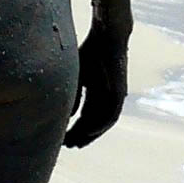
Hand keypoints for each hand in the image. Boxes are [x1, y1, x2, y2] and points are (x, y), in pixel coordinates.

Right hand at [63, 20, 127, 148]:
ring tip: (77, 143)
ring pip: (102, 122)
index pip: (85, 115)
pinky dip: (102, 125)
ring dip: (90, 134)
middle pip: (93, 122)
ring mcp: (114, 96)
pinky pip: (112, 115)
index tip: (62, 138)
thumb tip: (68, 115)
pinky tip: (90, 132)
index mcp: (95, 91)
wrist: (108, 36)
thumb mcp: (76, 74)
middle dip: (80, 135)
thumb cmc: (90, 50)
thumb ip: (73, 94)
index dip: (74, 128)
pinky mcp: (121, 93)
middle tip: (67, 146)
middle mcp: (106, 96)